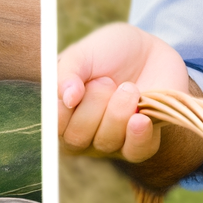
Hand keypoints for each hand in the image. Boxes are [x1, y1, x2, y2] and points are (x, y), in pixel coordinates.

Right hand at [57, 22, 191, 164]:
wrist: (149, 50)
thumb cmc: (108, 51)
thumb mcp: (82, 54)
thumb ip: (67, 73)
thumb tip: (65, 98)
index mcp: (63, 110)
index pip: (53, 127)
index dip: (61, 113)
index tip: (74, 93)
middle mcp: (83, 131)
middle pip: (76, 138)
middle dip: (92, 106)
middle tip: (106, 81)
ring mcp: (111, 140)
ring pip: (106, 143)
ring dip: (117, 112)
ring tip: (129, 87)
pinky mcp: (141, 143)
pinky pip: (136, 152)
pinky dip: (137, 135)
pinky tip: (141, 118)